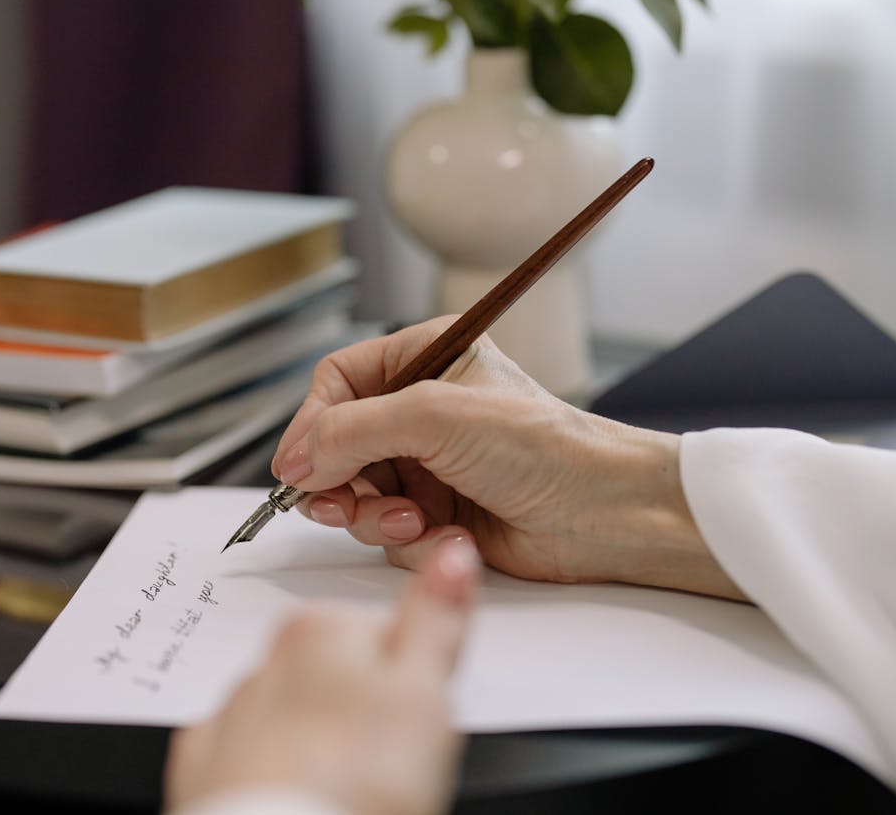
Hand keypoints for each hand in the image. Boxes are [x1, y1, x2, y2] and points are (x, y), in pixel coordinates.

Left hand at [163, 536, 479, 814]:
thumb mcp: (425, 692)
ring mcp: (233, 716)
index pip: (383, 634)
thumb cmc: (356, 782)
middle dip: (362, 710)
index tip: (418, 720)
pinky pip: (248, 757)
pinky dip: (275, 773)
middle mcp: (267, 662)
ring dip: (318, 744)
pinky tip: (302, 793)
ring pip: (293, 717)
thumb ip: (436, 615)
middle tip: (389, 763)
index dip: (413, 681)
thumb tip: (452, 553)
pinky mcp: (207, 769)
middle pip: (336, 674)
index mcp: (321, 629)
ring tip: (348, 788)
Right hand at [272, 317, 743, 599]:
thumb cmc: (543, 447)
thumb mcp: (436, 418)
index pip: (337, 383)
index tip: (296, 466)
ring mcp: (428, 464)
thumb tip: (292, 457)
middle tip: (341, 503)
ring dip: (373, 513)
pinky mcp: (437, 513)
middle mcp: (422, 409)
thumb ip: (352, 431)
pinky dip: (405, 537)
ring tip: (414, 518)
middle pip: (336, 444)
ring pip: (354, 494)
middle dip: (338, 479)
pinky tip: (442, 533)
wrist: (603, 515)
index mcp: (425, 358)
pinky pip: (385, 529)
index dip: (311, 424)